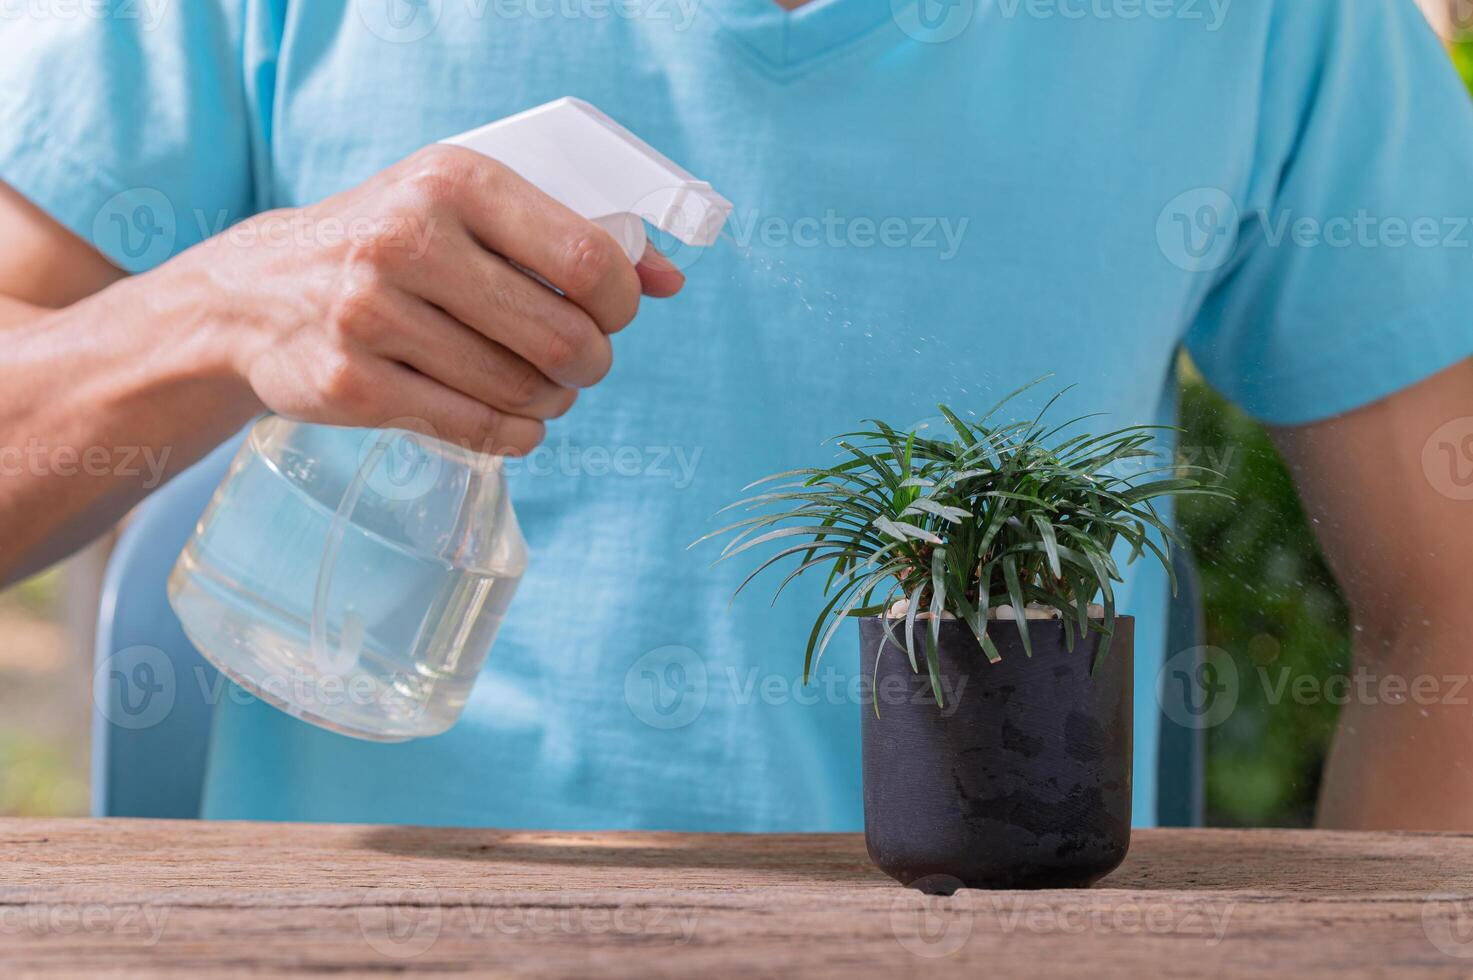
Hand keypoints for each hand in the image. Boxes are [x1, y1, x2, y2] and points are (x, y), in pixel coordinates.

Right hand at [196, 144, 685, 453]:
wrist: (256, 292)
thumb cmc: (390, 242)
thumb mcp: (467, 207)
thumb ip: (571, 234)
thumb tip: (671, 278)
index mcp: (453, 180)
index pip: (587, 258)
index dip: (621, 302)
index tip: (611, 312)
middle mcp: (407, 240)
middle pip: (562, 337)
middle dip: (589, 363)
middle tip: (579, 363)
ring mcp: (372, 316)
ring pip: (523, 391)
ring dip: (551, 401)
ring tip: (540, 389)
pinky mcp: (352, 385)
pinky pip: (477, 430)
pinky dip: (515, 436)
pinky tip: (513, 422)